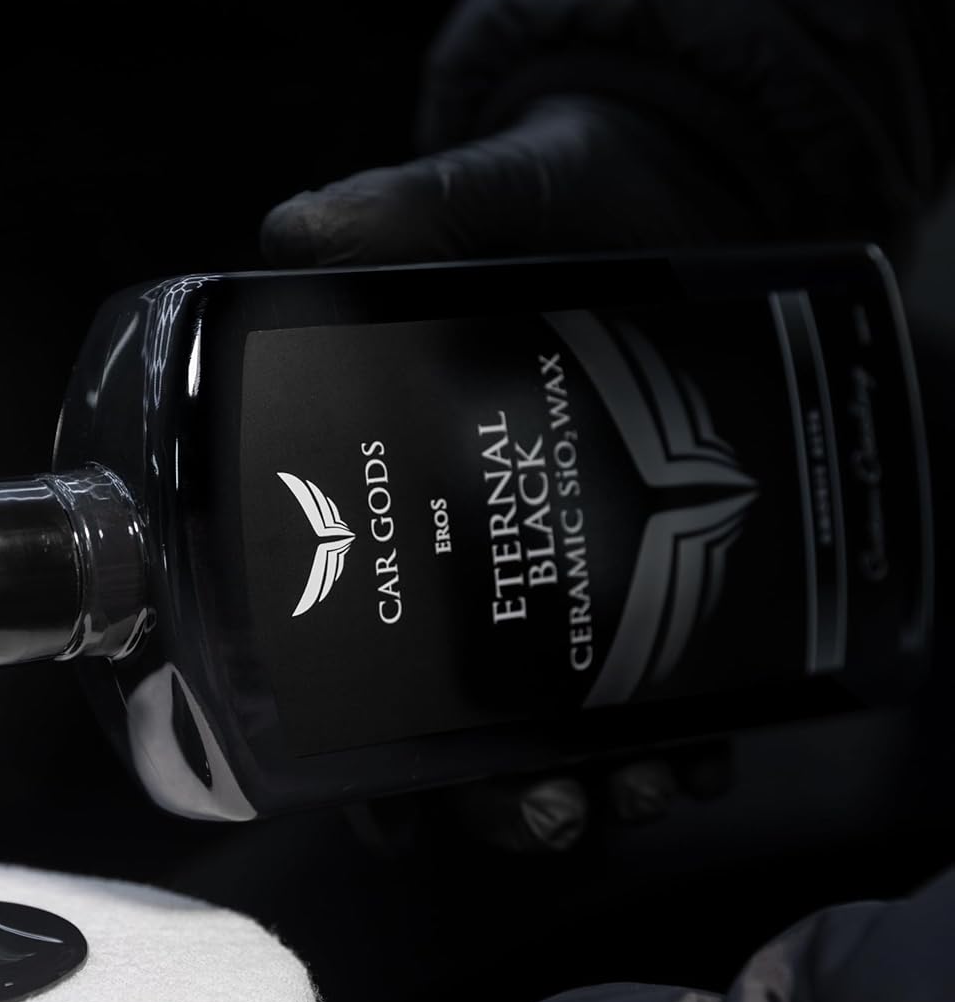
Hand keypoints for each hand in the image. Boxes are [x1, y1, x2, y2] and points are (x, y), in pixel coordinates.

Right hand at [267, 94, 751, 855]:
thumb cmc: (548, 208)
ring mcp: (590, 581)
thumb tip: (294, 236)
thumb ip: (387, 218)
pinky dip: (696, 736)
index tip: (381, 811)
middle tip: (542, 811)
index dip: (359, 759)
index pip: (361, 663)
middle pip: (477, 732)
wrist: (682, 190)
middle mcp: (489, 573)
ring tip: (637, 789)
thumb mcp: (465, 203)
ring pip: (583, 731)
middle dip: (505, 800)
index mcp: (408, 513)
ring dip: (606, 786)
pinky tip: (706, 750)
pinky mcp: (682, 568)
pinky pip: (686, 685)